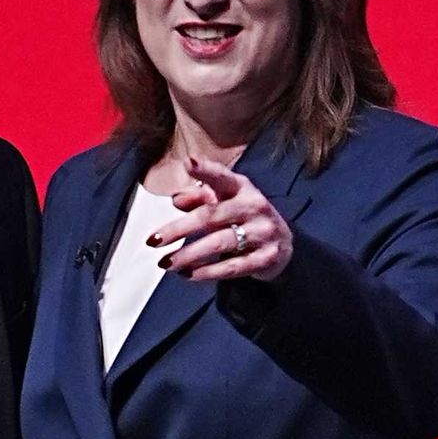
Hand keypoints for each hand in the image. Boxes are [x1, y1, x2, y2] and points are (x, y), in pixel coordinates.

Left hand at [147, 156, 292, 281]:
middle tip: (154, 240)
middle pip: (211, 216)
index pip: (222, 177)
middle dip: (179, 229)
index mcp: (243, 187)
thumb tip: (176, 199)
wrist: (283, 244)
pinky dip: (208, 272)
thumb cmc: (244, 217)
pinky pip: (232, 267)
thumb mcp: (224, 202)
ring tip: (167, 263)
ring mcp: (263, 232)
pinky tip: (189, 274)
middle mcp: (255, 206)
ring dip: (189, 254)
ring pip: (219, 243)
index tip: (188, 163)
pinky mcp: (267, 257)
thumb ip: (199, 198)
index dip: (206, 170)